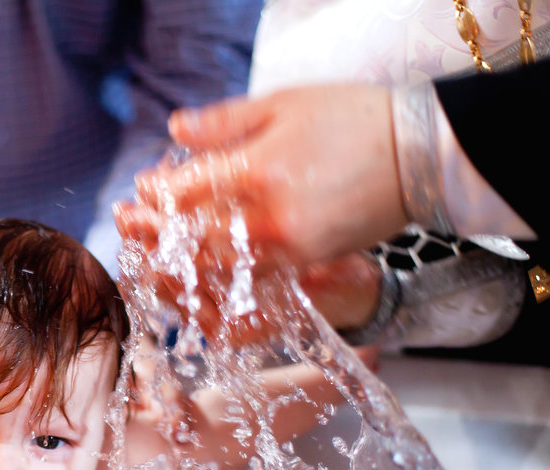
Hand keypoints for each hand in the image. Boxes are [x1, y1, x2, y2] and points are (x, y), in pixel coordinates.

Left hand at [116, 84, 406, 269]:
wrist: (421, 153)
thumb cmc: (353, 119)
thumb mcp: (284, 104)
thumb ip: (224, 122)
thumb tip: (174, 129)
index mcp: (258, 170)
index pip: (187, 192)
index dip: (158, 193)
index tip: (142, 187)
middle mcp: (268, 217)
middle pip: (192, 237)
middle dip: (154, 233)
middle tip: (127, 224)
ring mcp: (289, 248)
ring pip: (216, 268)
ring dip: (177, 263)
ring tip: (150, 254)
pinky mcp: (308, 265)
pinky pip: (250, 284)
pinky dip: (218, 283)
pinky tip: (198, 277)